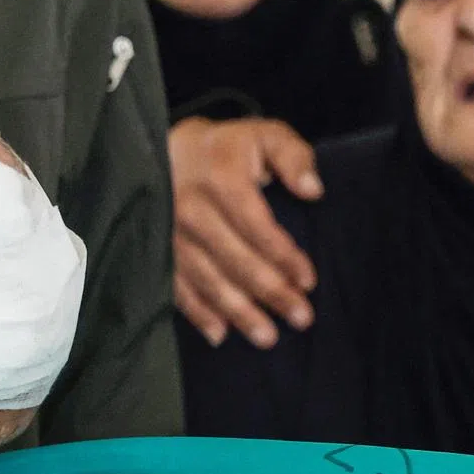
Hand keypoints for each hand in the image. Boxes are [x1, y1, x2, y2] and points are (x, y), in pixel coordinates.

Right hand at [169, 117, 322, 348]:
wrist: (164, 151)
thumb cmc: (225, 149)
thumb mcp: (263, 135)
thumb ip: (293, 156)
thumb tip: (313, 189)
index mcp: (221, 179)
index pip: (258, 226)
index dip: (284, 256)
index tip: (308, 281)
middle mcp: (192, 210)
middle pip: (236, 260)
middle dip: (271, 292)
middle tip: (301, 318)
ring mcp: (172, 236)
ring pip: (209, 281)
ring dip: (239, 313)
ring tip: (267, 338)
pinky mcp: (160, 254)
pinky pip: (178, 289)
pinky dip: (198, 314)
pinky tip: (220, 335)